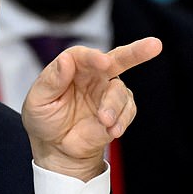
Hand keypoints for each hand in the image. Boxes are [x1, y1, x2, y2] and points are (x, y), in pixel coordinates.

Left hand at [22, 37, 162, 180]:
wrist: (56, 148)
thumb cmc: (43, 118)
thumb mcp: (38, 100)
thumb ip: (51, 81)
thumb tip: (65, 59)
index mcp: (71, 67)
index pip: (83, 55)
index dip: (93, 57)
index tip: (103, 62)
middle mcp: (93, 75)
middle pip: (117, 58)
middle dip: (136, 52)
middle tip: (154, 45)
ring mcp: (108, 92)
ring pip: (120, 91)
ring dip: (114, 106)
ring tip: (104, 121)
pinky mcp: (119, 111)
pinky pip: (127, 111)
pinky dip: (121, 120)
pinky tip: (111, 130)